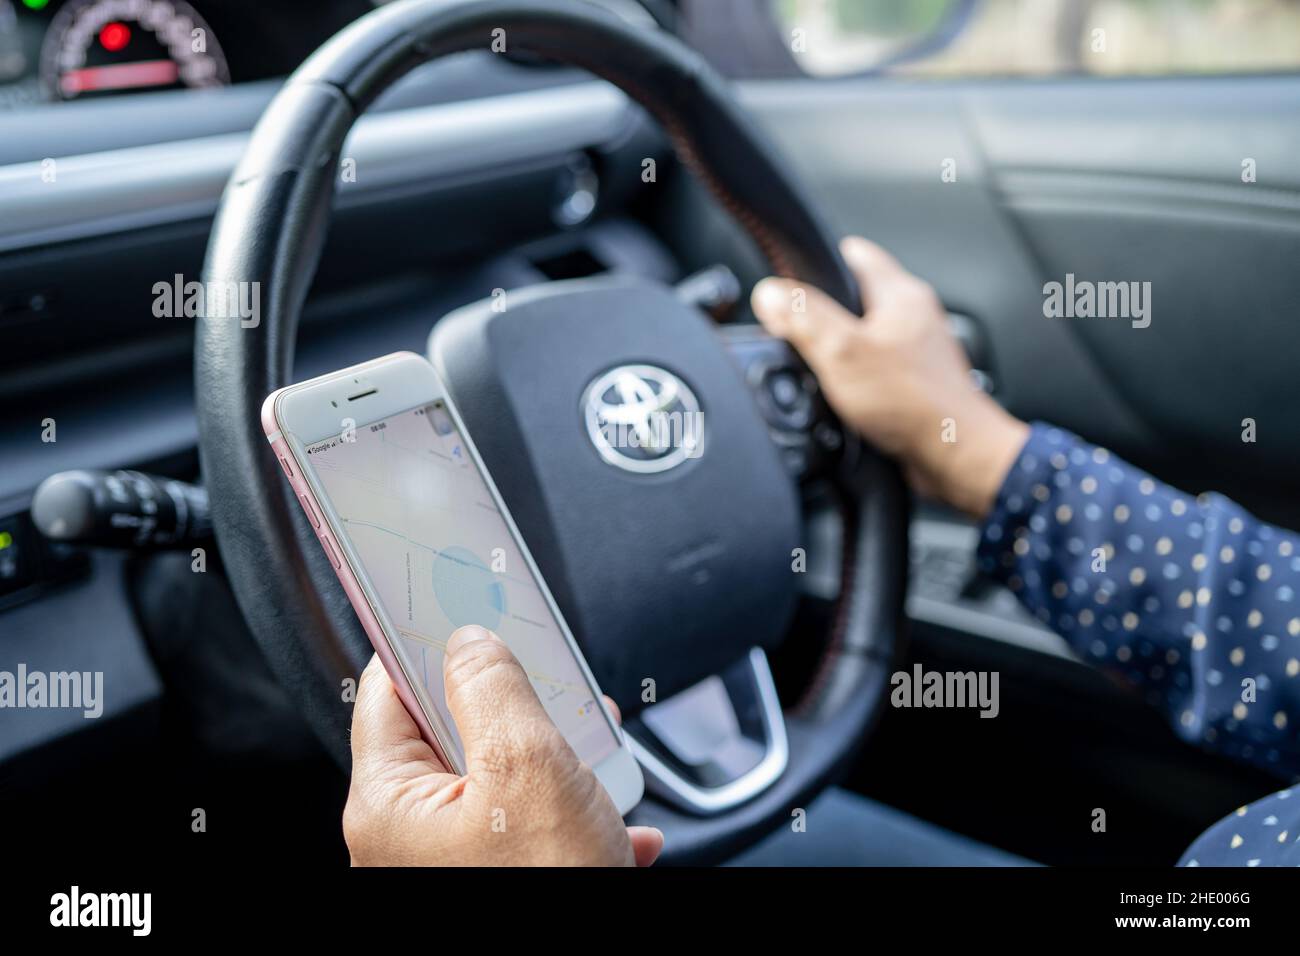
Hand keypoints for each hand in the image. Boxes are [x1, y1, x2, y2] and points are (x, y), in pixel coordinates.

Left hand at [343, 625, 662, 865]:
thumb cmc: (546, 886)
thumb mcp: (526, 766)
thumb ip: (492, 688)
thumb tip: (470, 642)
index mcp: (390, 801)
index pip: (387, 688)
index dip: (425, 639)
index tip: (456, 604)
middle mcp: (409, 834)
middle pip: (452, 729)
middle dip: (515, 705)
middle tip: (553, 690)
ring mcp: (452, 862)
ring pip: (500, 777)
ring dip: (557, 761)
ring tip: (598, 760)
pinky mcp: (497, 878)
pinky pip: (529, 827)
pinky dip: (572, 816)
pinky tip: (613, 825)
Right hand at [751, 236, 1028, 518]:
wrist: (953, 455)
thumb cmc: (914, 403)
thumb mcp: (841, 352)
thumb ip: (803, 317)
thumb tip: (770, 293)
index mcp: (900, 293)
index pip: (851, 254)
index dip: (815, 264)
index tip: (789, 283)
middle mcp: (912, 316)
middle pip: (853, 299)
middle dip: (821, 316)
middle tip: (799, 337)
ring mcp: (914, 351)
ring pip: (861, 338)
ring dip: (837, 354)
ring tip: (820, 372)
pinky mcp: (913, 384)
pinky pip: (872, 372)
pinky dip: (852, 383)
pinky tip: (841, 400)